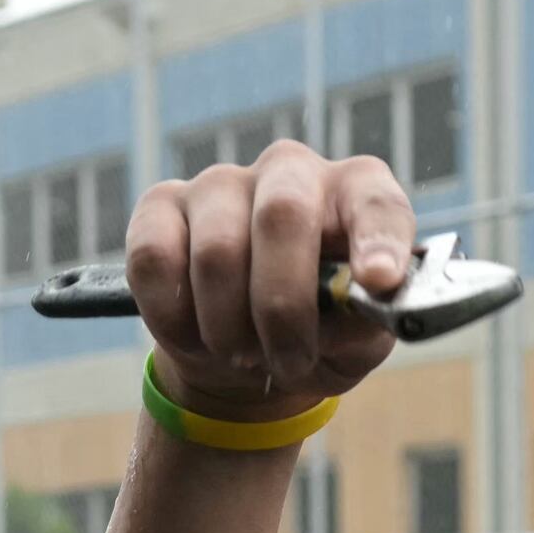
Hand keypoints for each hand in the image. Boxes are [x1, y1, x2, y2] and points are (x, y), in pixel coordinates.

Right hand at [128, 143, 412, 425]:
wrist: (246, 354)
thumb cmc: (315, 335)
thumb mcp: (353, 346)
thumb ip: (364, 326)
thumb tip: (359, 307)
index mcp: (354, 195)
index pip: (375, 201)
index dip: (378, 239)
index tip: (379, 281)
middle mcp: (290, 171)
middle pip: (282, 214)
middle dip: (282, 304)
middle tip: (287, 361)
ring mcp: (221, 184)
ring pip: (216, 251)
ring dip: (228, 328)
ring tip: (242, 356)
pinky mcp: (161, 207)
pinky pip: (154, 259)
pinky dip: (173, 319)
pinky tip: (194, 335)